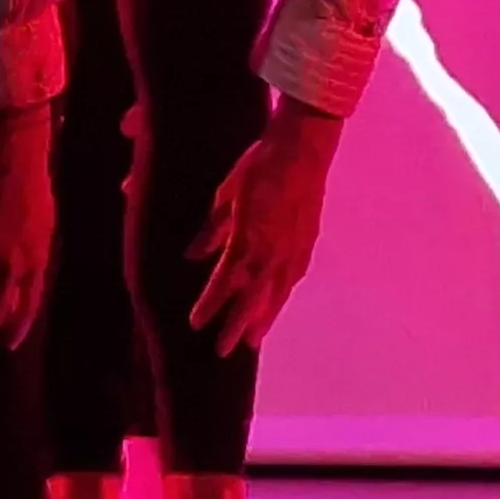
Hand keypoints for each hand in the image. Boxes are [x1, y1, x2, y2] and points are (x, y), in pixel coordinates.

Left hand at [190, 102, 341, 353]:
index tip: (196, 324)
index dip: (210, 305)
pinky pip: (292, 278)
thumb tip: (192, 255)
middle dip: (237, 325)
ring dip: (263, 317)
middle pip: (253, 299)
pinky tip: (278, 302)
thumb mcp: (228, 193)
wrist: (305, 148)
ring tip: (253, 340)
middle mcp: (273, 251)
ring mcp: (293, 249)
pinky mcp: (307, 242)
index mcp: (250, 238)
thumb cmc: (261, 165)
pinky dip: (282, 294)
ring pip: (276, 294)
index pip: (226, 282)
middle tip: (225, 351)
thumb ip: (212, 228)